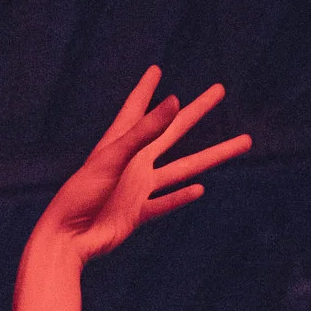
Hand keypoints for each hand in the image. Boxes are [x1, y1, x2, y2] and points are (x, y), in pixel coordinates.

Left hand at [33, 66, 250, 263]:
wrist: (67, 241)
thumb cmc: (81, 196)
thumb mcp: (114, 158)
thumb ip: (145, 132)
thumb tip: (176, 101)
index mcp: (119, 144)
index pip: (135, 108)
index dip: (146, 89)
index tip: (155, 69)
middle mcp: (132, 163)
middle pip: (173, 131)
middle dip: (196, 111)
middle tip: (219, 89)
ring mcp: (137, 188)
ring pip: (183, 168)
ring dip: (212, 155)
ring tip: (243, 141)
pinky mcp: (137, 213)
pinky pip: (166, 202)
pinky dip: (182, 196)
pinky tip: (199, 188)